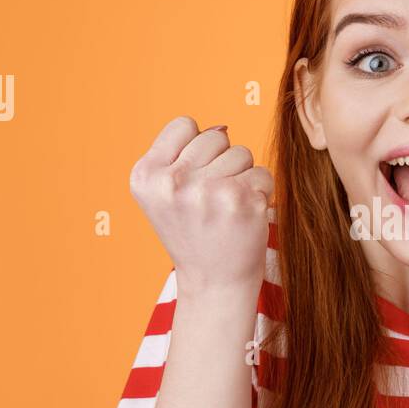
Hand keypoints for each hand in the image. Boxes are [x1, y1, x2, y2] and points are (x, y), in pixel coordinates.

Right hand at [129, 117, 273, 293]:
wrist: (214, 283)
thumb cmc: (193, 232)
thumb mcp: (165, 194)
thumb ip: (182, 154)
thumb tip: (222, 127)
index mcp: (146, 176)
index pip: (184, 124)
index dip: (195, 149)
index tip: (192, 181)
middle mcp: (172, 182)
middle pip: (216, 136)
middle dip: (220, 162)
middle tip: (211, 200)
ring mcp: (208, 191)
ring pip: (242, 152)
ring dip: (241, 177)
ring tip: (226, 209)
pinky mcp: (241, 201)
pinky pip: (262, 173)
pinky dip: (260, 192)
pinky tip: (243, 217)